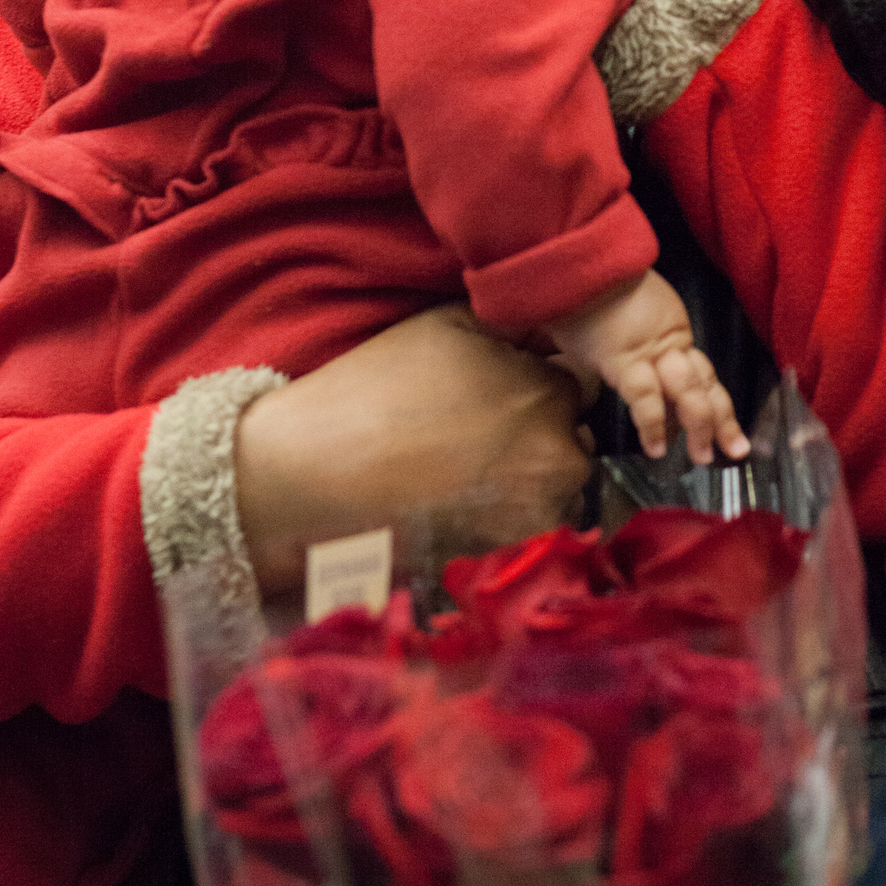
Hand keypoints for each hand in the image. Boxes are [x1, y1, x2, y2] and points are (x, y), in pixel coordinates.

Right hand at [233, 306, 592, 595]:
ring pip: (554, 490)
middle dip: (537, 434)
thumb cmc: (375, 391)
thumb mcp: (451, 325)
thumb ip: (517, 326)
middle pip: (572, 439)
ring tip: (460, 474)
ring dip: (527, 481)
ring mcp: (538, 517)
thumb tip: (551, 330)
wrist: (310, 478)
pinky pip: (529, 533)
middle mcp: (560, 457)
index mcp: (549, 394)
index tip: (494, 394)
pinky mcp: (509, 560)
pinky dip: (505, 523)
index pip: (575, 385)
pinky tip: (457, 507)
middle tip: (473, 436)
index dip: (533, 386)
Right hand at [544, 270, 748, 466]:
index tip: (720, 427)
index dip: (713, 400)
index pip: (700, 372)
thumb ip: (631, 333)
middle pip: (705, 383)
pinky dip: (653, 425)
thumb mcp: (624, 308)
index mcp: (671, 331)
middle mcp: (670, 342)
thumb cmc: (591, 283)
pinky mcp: (625, 359)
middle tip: (736, 450)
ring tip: (705, 457)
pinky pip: (645, 396)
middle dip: (721, 419)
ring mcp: (651, 351)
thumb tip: (618, 353)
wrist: (580, 262)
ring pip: (689, 391)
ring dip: (701, 426)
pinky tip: (658, 449)